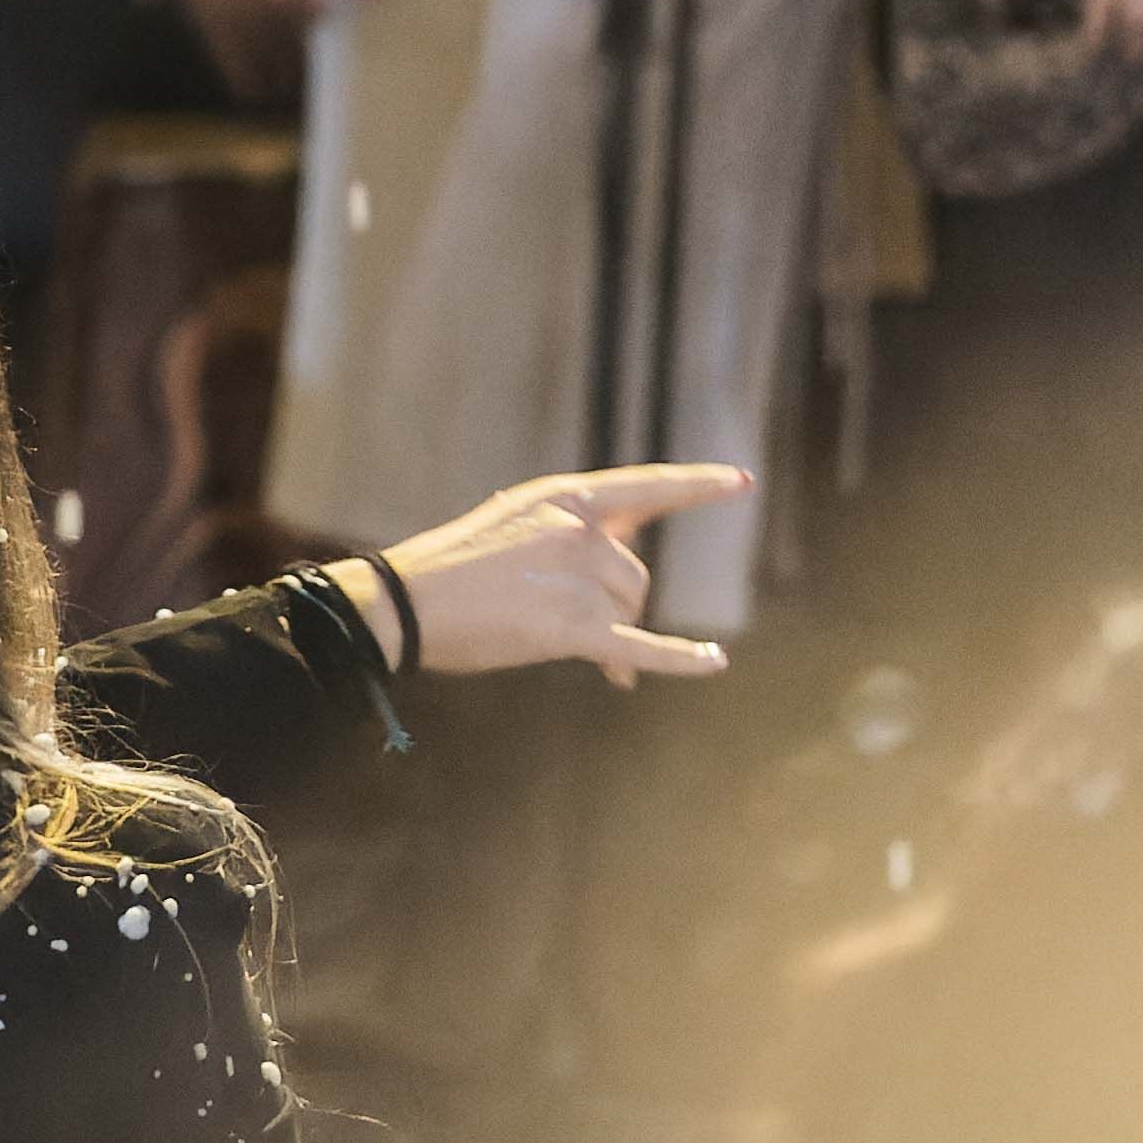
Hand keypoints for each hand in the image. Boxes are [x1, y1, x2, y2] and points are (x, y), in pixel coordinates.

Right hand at [366, 464, 746, 684]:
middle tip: (562, 620)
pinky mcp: (574, 629)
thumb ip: (565, 539)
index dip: (697, 485)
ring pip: (630, 609)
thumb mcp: (510, 527)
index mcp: (562, 498)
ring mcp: (579, 579)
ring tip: (565, 644)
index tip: (741, 481)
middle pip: (635, 572)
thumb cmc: (447, 571)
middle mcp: (579, 532)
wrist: (402, 605)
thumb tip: (619, 593)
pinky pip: (641, 647)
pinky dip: (682, 659)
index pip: (645, 488)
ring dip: (611, 630)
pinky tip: (715, 661)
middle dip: (614, 600)